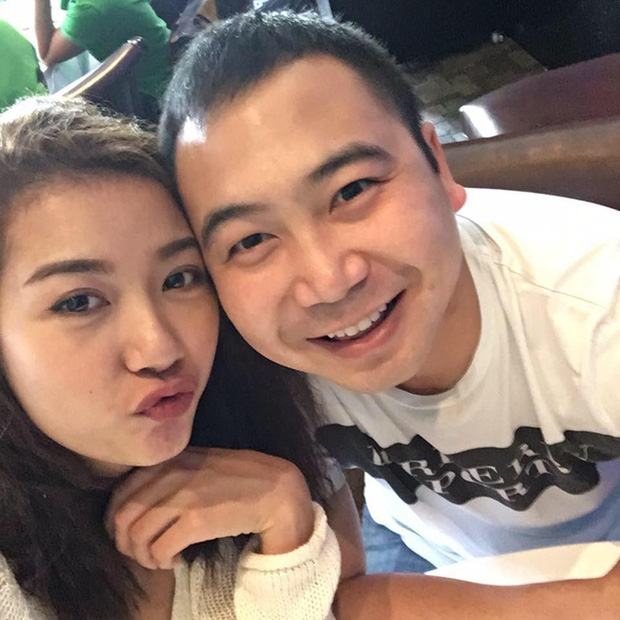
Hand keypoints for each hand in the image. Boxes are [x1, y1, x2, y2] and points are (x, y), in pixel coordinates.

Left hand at [106, 447, 314, 569]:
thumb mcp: (199, 463)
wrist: (274, 490)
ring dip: (144, 556)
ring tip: (160, 559)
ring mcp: (183, 496)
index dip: (116, 521)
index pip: (120, 493)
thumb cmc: (237, 478)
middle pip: (122, 517)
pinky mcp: (196, 520)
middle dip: (125, 543)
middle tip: (142, 552)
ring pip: (137, 537)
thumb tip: (136, 499)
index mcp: (169, 460)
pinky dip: (162, 562)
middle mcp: (171, 474)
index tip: (129, 534)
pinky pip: (160, 550)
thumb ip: (170, 473)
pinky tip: (175, 560)